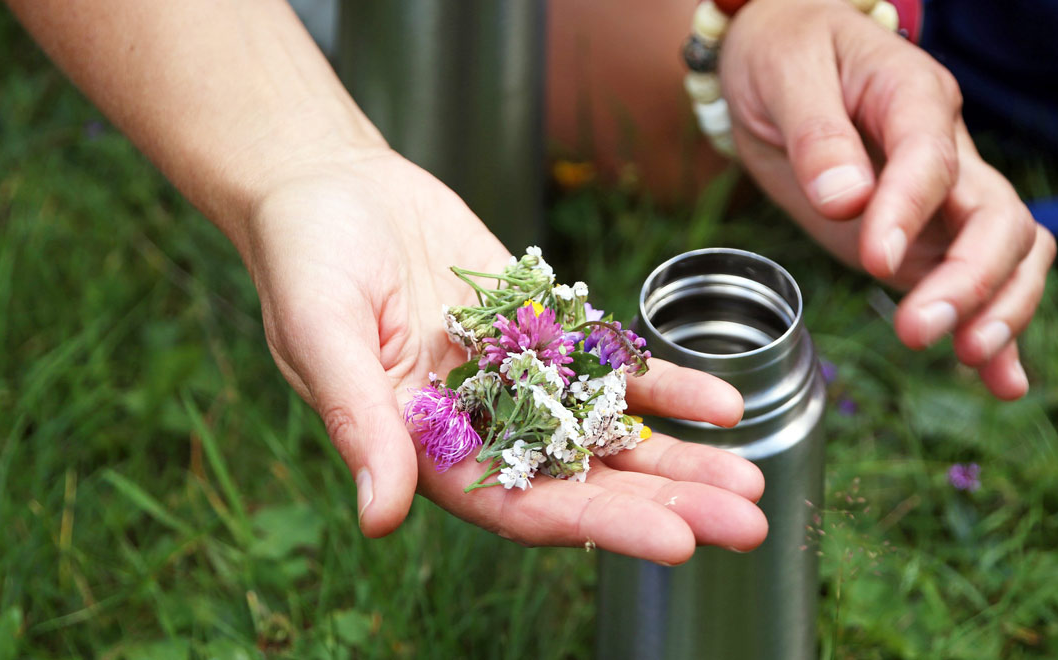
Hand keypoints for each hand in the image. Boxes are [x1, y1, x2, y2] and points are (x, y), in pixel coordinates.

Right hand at [245, 149, 766, 562]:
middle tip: (745, 523)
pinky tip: (722, 404)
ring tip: (752, 477)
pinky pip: (612, 368)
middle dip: (666, 503)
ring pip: (610, 434)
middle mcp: (483, 429)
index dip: (598, 525)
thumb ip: (358, 422)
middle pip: (584, 482)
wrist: (332, 186)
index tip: (676, 542)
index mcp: (427, 450)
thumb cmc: (305, 260)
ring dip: (680, 458)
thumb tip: (379, 519)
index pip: (521, 507)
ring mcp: (520, 383)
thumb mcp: (323, 334)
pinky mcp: (544, 333)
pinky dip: (664, 387)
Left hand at [723, 0, 1055, 398]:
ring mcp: (942, 201)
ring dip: (997, 309)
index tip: (874, 258)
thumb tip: (845, 198)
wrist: (783, 57)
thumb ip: (816, 135)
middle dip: (970, 280)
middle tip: (919, 330)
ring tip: (968, 359)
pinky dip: (994, 330)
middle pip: (997, 218)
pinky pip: (976, 283)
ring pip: (1008, 254)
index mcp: (914, 98)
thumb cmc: (784, 54)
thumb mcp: (784, 76)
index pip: (933, 160)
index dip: (910, 211)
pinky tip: (1000, 382)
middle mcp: (947, 152)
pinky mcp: (924, 238)